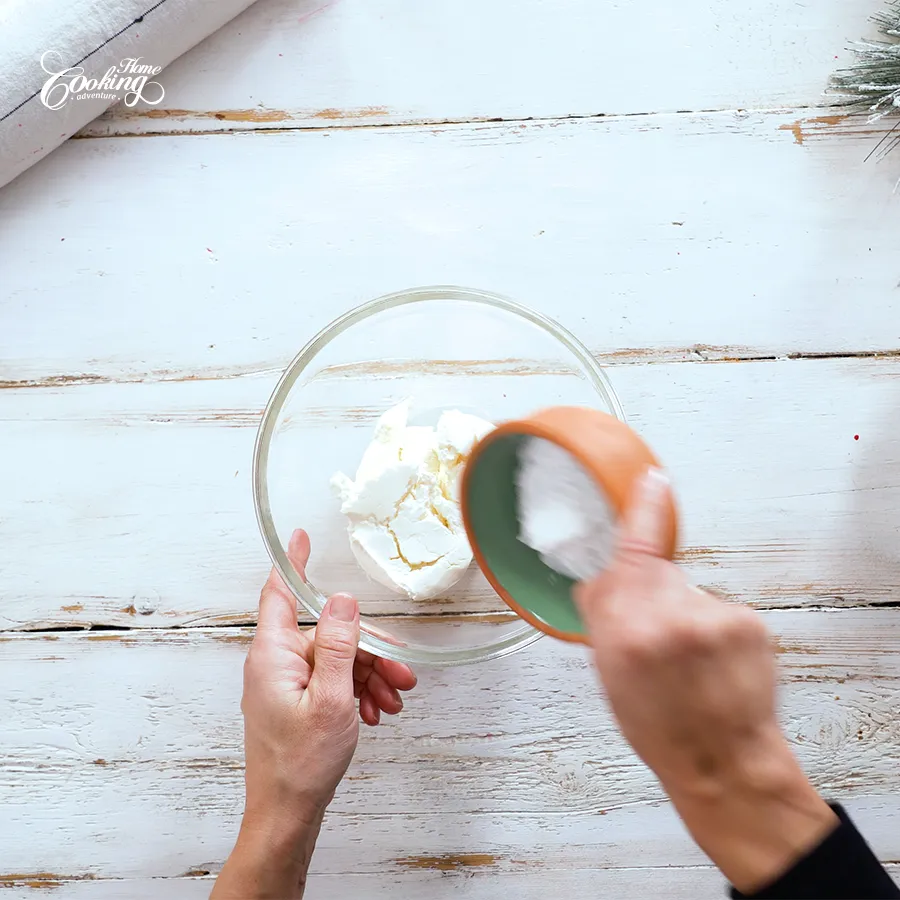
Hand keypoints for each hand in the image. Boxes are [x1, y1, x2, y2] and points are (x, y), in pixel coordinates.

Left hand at [212, 529, 416, 899]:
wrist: (287, 813)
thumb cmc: (301, 764)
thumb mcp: (331, 699)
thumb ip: (338, 645)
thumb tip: (343, 600)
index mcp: (273, 654)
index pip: (280, 594)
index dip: (292, 563)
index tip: (301, 537)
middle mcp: (275, 663)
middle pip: (327, 635)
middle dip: (367, 651)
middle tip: (400, 676)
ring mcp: (284, 684)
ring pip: (334, 660)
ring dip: (367, 676)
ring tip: (392, 702)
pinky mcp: (294, 702)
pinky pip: (330, 682)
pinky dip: (355, 692)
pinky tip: (374, 714)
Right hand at [574, 470, 836, 894]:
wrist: (723, 763)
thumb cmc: (661, 727)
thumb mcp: (610, 674)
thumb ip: (604, 616)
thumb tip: (599, 579)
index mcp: (624, 631)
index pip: (632, 550)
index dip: (643, 509)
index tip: (653, 478)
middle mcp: (669, 617)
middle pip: (652, 573)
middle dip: (648, 593)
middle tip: (654, 635)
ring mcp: (713, 616)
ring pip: (686, 592)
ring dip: (682, 614)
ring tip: (689, 660)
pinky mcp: (745, 621)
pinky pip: (716, 607)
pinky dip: (711, 628)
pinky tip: (713, 661)